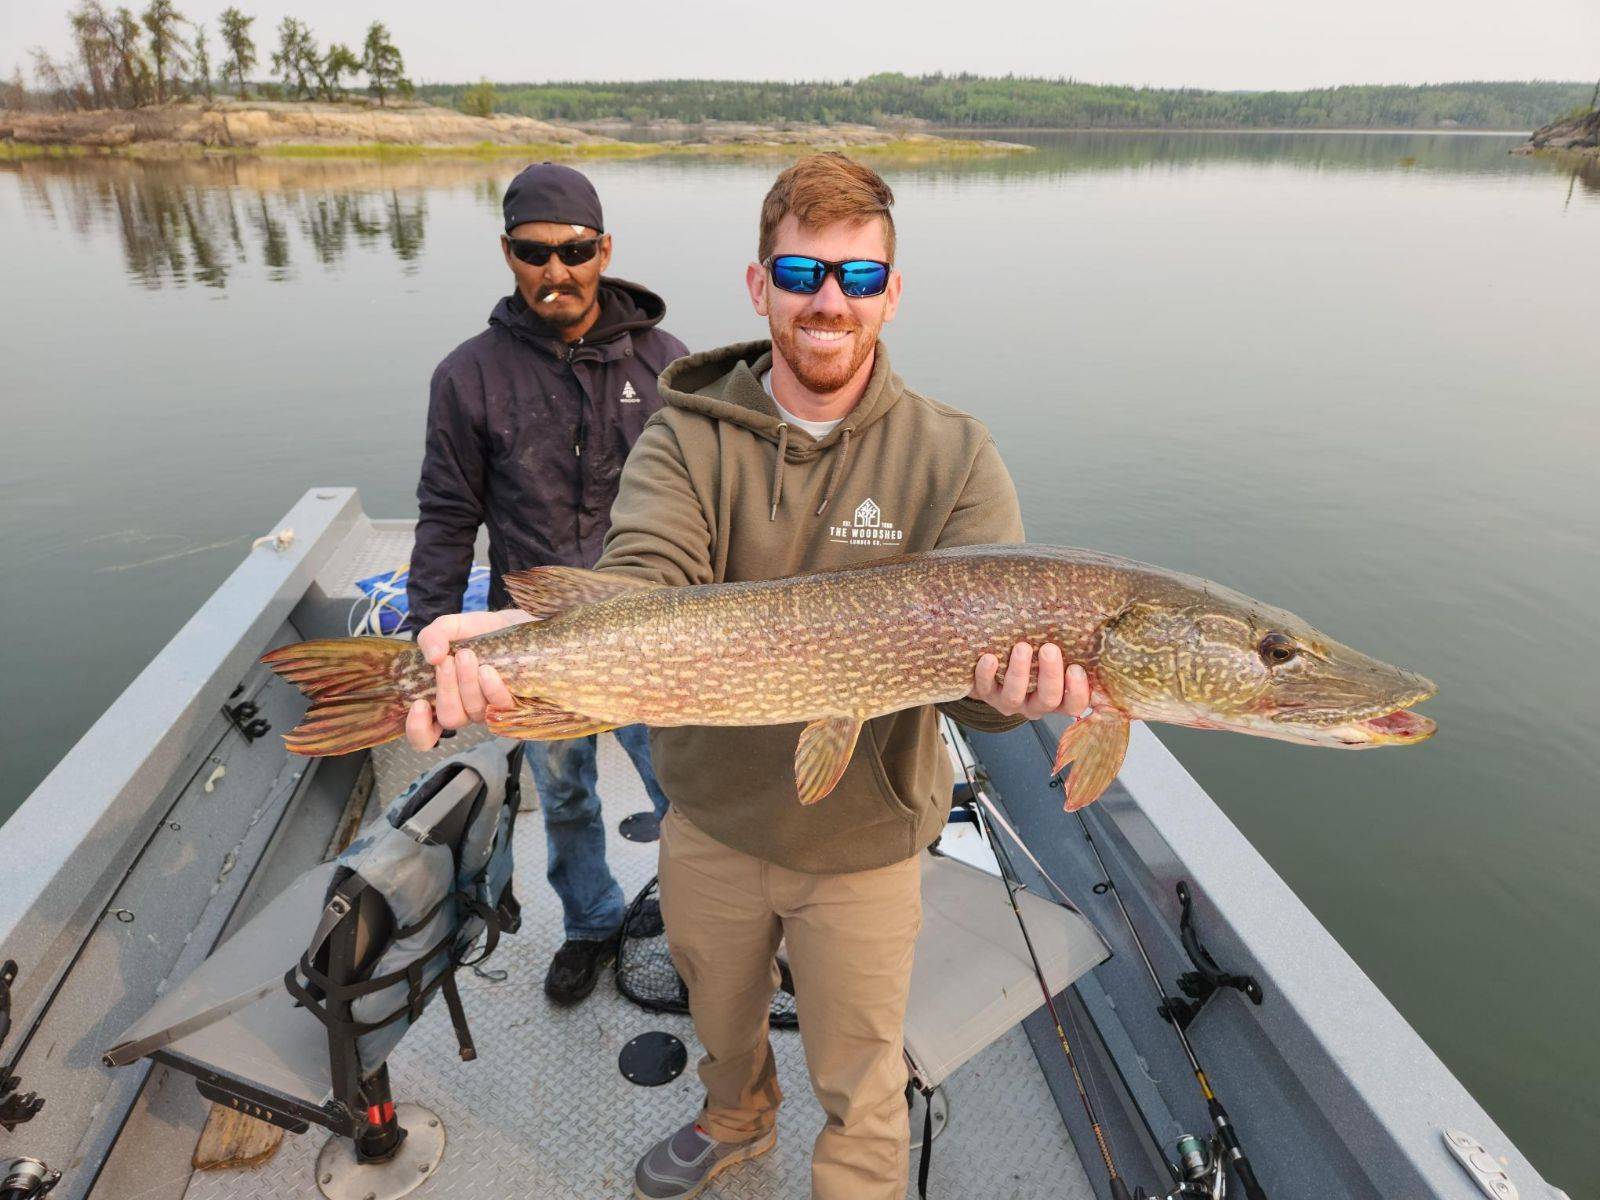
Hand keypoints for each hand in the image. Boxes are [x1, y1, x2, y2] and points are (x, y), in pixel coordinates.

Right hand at [405, 609, 526, 750]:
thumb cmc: (480, 631)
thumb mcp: (452, 627)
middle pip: (450, 719)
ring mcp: (490, 709)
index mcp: (445, 697)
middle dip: (446, 689)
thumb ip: (433, 636)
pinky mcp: (514, 703)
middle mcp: (466, 709)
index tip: (419, 705)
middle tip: (448, 659)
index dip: (418, 729)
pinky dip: (491, 689)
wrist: (517, 622)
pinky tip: (487, 670)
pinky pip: (500, 706)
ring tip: (467, 655)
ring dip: (467, 684)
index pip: (426, 734)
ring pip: (474, 712)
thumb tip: (432, 656)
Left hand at [969, 642, 1091, 720]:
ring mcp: (1010, 702)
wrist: (996, 661)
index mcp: (1059, 697)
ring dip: (1019, 672)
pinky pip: (984, 689)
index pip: (1075, 704)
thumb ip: (1072, 644)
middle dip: (1050, 675)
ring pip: (1015, 696)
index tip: (1076, 668)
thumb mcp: (1057, 651)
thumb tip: (1090, 613)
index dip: (1077, 691)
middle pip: (1048, 700)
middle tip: (1049, 649)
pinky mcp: (986, 694)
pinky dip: (986, 674)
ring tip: (1021, 647)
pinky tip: (990, 658)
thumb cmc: (1036, 653)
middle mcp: (1036, 704)